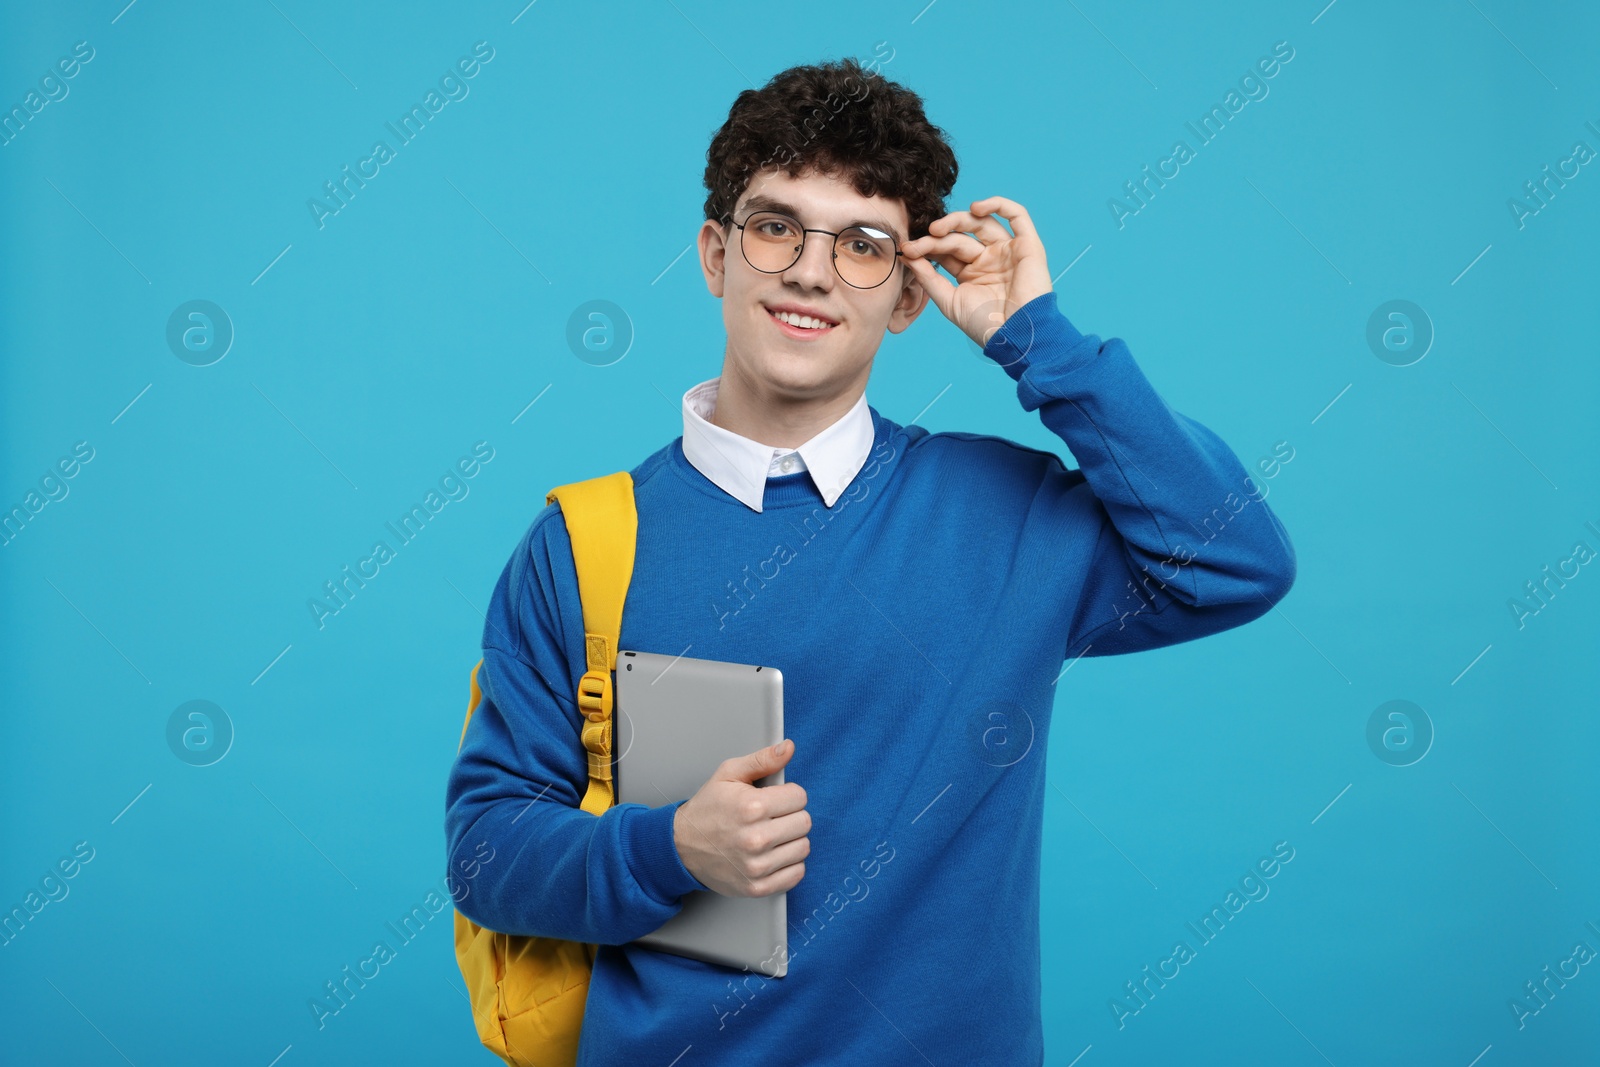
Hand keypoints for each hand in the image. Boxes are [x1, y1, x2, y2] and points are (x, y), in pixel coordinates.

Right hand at [673, 738, 809, 897]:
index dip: (789, 795)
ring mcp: (757, 866)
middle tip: (772, 818)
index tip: (775, 800)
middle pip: (804, 822)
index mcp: (751, 807)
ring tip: (770, 836)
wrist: (680, 846)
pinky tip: (772, 855)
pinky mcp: (757, 887)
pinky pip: (796, 874)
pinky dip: (789, 864)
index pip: (800, 797)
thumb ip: (762, 760)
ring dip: (791, 840)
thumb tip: (787, 748)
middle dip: (791, 816)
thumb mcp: (728, 775)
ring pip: (803, 847)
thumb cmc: (706, 809)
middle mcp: (756, 838)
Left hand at [899, 196, 1053, 350]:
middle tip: (921, 241)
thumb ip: (929, 278)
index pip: (946, 251)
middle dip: (938, 237)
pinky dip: (998, 204)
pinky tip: (976, 208)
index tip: (907, 249)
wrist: (1015, 336)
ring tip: (937, 228)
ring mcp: (1008, 251)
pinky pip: (1017, 215)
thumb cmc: (985, 326)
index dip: (927, 246)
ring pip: (981, 223)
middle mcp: (989, 259)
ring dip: (957, 220)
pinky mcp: (1027, 245)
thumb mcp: (949, 302)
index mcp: (972, 273)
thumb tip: (908, 255)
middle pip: (960, 237)